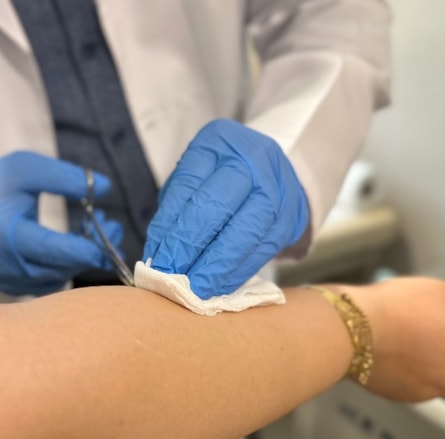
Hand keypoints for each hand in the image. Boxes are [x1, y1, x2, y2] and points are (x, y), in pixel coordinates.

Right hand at [0, 151, 121, 295]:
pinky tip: (79, 246)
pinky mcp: (11, 287)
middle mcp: (1, 264)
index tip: (108, 240)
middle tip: (114, 227)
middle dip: (90, 251)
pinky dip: (67, 267)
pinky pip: (48, 283)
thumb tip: (104, 187)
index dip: (80, 249)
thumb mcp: (28, 167)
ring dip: (82, 259)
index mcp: (0, 232)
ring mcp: (5, 280)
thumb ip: (64, 176)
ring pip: (55, 279)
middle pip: (56, 268)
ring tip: (99, 230)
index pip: (46, 248)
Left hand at [144, 119, 308, 298]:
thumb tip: (157, 256)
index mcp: (218, 142)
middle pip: (216, 206)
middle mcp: (250, 160)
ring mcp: (276, 188)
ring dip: (215, 267)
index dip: (168, 226)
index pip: (187, 186)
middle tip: (169, 276)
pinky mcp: (289, 219)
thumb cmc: (222, 178)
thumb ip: (177, 210)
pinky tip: (217, 285)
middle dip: (189, 246)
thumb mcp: (196, 178)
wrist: (277, 173)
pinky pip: (261, 250)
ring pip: (243, 232)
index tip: (154, 259)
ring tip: (193, 290)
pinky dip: (237, 272)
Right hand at [346, 278, 444, 401]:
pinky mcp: (391, 391)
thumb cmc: (395, 311)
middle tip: (429, 317)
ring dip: (426, 350)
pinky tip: (387, 338)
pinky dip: (402, 359)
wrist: (349, 328)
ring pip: (434, 370)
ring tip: (402, 325)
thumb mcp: (443, 292)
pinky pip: (407, 374)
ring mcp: (418, 391)